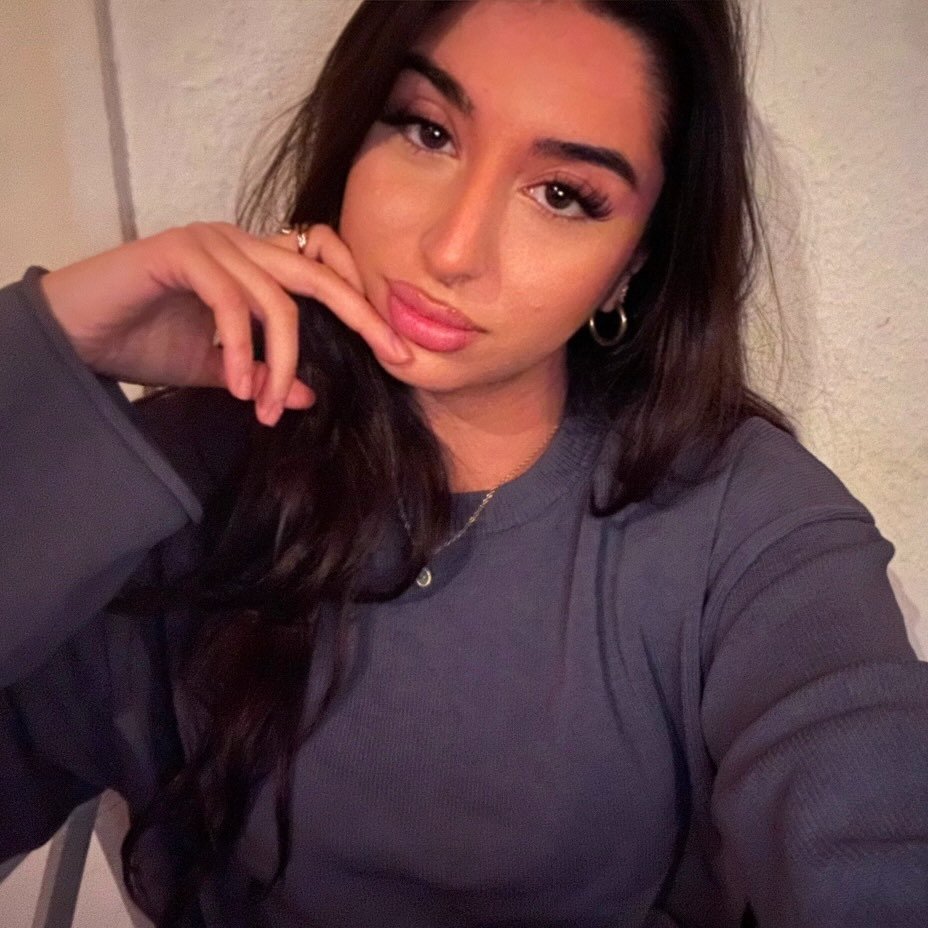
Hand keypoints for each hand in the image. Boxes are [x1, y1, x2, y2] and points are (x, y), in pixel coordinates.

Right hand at [39, 222, 410, 425]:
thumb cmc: (148, 342)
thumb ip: (264, 376)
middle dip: (364, 317)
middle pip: (321, 275)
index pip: (327, 272)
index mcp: (258, 263)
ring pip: (277, 301)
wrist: (78, 331)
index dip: (364, 306)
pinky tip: (234, 386)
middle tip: (394, 359)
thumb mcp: (221, 370)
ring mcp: (214, 242)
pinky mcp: (182, 252)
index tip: (398, 353)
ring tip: (261, 410)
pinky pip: (231, 302)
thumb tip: (310, 397)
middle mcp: (243, 243)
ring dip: (279, 364)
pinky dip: (238, 350)